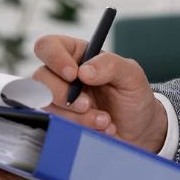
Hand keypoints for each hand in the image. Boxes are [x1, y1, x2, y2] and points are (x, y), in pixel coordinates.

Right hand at [32, 35, 167, 153]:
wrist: (139, 132)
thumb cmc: (134, 97)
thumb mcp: (132, 75)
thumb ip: (110, 65)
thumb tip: (84, 71)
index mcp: (76, 55)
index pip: (48, 46)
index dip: (55, 59)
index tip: (73, 75)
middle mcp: (62, 76)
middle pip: (40, 78)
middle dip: (64, 95)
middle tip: (87, 105)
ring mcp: (58, 100)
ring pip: (46, 105)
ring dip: (76, 117)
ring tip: (104, 121)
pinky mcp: (61, 121)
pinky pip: (56, 124)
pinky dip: (79, 129)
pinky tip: (100, 129)